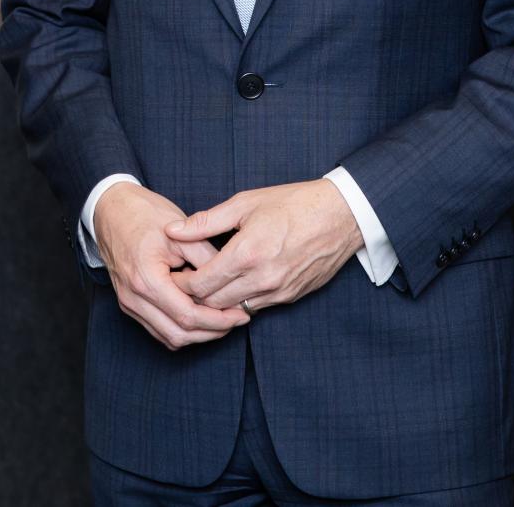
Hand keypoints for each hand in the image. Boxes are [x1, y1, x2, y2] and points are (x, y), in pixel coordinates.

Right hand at [90, 182, 245, 350]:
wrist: (111, 210)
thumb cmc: (144, 215)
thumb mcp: (180, 232)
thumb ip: (206, 258)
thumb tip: (231, 280)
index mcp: (145, 279)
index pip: (187, 315)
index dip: (218, 320)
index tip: (240, 314)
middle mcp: (133, 298)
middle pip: (178, 334)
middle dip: (212, 332)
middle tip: (237, 320)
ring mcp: (129, 303)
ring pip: (168, 337)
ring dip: (198, 334)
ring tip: (223, 320)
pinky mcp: (129, 304)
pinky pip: (158, 330)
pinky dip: (181, 329)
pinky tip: (201, 317)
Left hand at [166, 180, 364, 313]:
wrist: (340, 215)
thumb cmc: (292, 203)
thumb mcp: (245, 203)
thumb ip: (205, 221)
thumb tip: (173, 231)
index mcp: (246, 254)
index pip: (201, 284)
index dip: (181, 283)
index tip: (173, 275)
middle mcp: (262, 279)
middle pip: (213, 303)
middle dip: (195, 295)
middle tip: (183, 282)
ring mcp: (278, 291)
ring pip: (234, 311)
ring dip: (217, 302)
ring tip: (207, 285)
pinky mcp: (291, 297)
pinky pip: (257, 308)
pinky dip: (241, 301)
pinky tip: (235, 285)